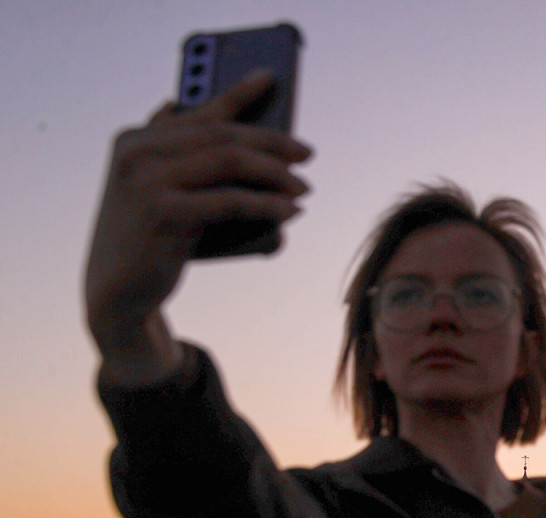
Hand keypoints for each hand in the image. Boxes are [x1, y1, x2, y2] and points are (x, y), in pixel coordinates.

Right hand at [85, 72, 311, 384]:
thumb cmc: (153, 239)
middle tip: (307, 152)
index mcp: (135, 139)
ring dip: (275, 173)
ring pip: (229, 161)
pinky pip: (230, 201)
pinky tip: (290, 211)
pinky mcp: (162, 212)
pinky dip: (267, 204)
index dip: (237, 92)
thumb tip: (267, 154)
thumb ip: (191, 163)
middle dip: (271, 141)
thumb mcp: (166, 193)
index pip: (197, 110)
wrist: (118, 290)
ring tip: (304, 187)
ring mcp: (145, 180)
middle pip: (221, 134)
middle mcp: (136, 152)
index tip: (272, 78)